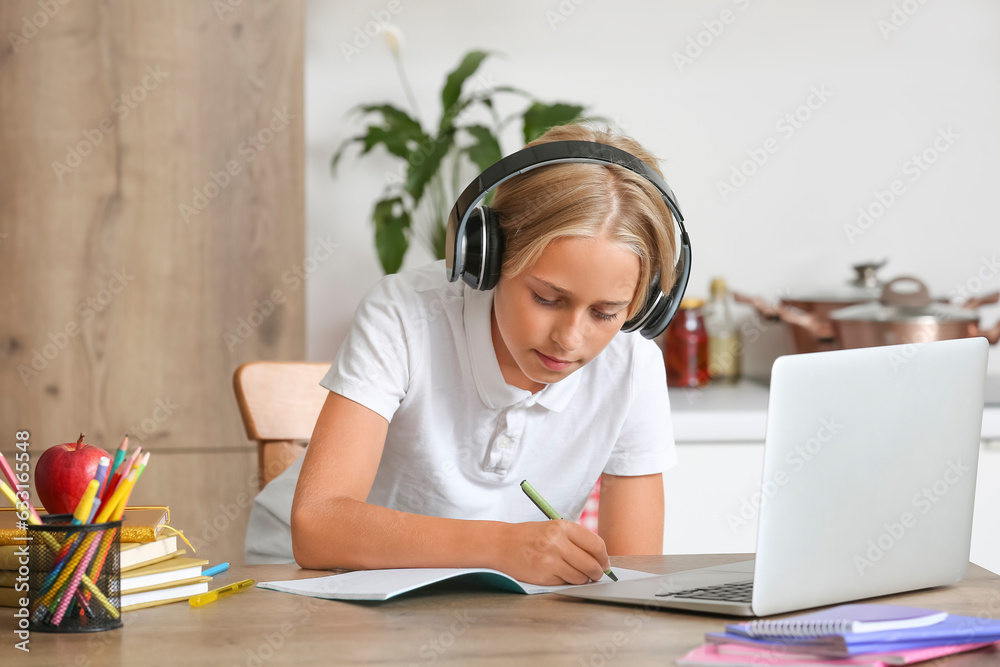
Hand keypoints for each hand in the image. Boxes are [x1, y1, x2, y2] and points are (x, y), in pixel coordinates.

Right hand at [496, 520, 610, 585]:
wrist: (501, 544)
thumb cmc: (530, 536)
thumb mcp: (553, 528)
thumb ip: (575, 540)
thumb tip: (600, 558)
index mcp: (562, 527)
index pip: (596, 545)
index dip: (603, 557)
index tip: (604, 563)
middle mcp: (557, 542)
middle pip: (591, 564)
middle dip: (597, 572)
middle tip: (596, 574)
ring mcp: (549, 560)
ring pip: (580, 577)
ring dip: (582, 578)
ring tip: (575, 573)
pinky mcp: (543, 576)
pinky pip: (565, 583)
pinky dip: (566, 581)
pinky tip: (558, 574)